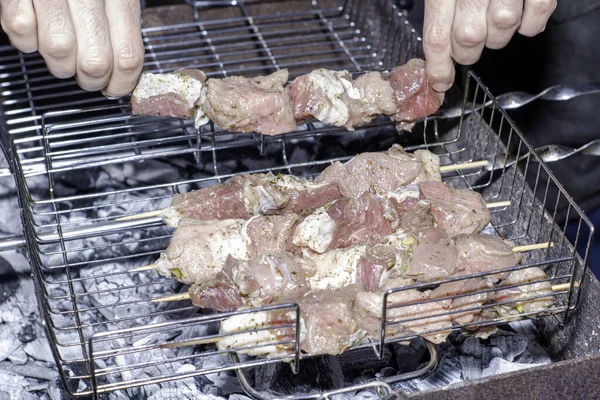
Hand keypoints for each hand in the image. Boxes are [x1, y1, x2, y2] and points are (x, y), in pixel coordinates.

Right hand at [0, 0, 144, 97]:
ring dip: (58, 62)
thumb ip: (122, 25)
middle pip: (95, 63)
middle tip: (86, 75)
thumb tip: (125, 70)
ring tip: (60, 47)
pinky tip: (35, 25)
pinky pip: (22, 31)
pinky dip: (26, 39)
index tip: (114, 89)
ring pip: (58, 52)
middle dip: (90, 80)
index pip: (128, 57)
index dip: (121, 84)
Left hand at [423, 0, 556, 92]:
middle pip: (468, 39)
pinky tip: (522, 12)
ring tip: (496, 17)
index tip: (440, 83)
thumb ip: (440, 12)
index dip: (438, 67)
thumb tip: (436, 50)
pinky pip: (536, 18)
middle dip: (468, 49)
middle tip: (470, 41)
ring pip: (501, 30)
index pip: (437, 37)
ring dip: (498, 33)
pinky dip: (530, 23)